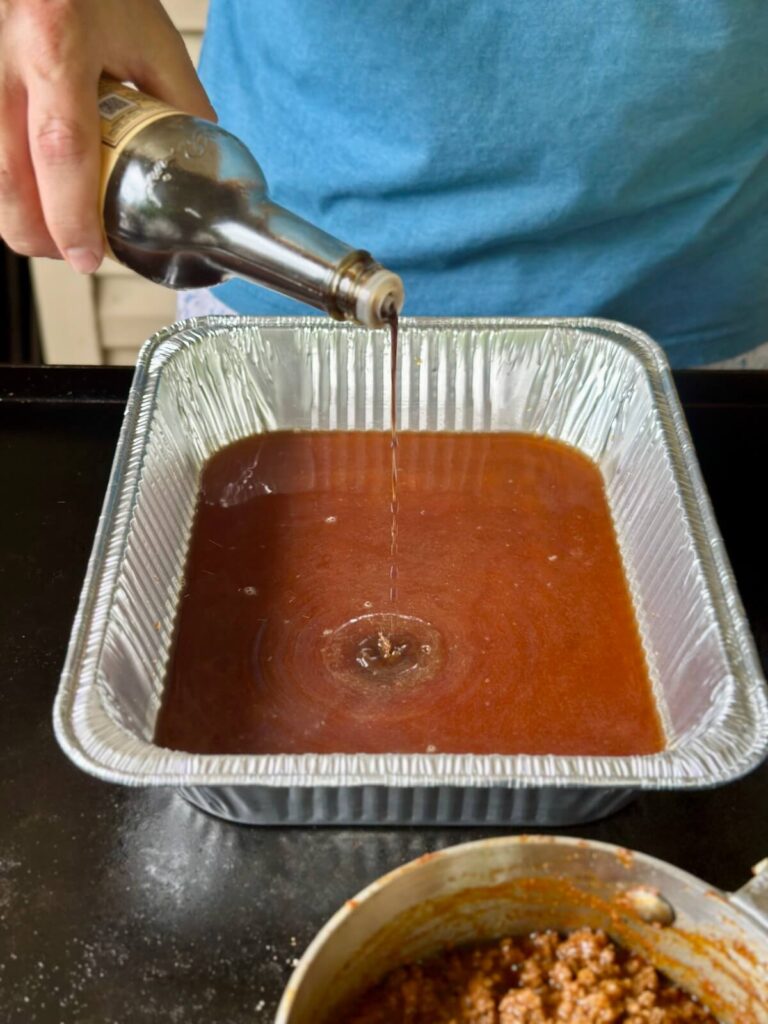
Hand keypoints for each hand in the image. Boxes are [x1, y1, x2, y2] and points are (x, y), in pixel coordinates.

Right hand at [0, 0, 215, 271]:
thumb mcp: (147, 34)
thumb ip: (178, 102)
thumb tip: (203, 169)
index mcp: (57, 40)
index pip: (62, 147)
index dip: (72, 215)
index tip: (87, 256)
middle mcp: (1, 55)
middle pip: (6, 177)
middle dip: (37, 234)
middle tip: (71, 254)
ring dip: (17, 216)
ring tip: (53, 229)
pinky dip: (5, 186)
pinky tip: (29, 192)